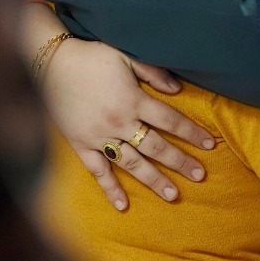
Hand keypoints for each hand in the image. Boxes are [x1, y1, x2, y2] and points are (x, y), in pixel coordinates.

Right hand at [40, 37, 216, 210]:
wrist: (49, 62)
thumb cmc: (91, 56)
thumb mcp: (125, 54)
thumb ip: (153, 71)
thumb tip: (178, 90)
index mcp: (133, 99)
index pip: (170, 121)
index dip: (191, 133)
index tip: (209, 145)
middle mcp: (119, 122)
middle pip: (156, 147)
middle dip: (180, 162)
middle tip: (199, 176)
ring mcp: (99, 137)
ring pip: (132, 163)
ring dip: (153, 180)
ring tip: (173, 195)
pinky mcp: (80, 145)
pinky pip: (97, 171)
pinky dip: (110, 188)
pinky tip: (123, 205)